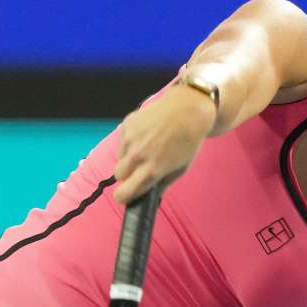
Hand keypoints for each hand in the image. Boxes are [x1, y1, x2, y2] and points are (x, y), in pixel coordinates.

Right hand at [112, 83, 216, 203]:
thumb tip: (150, 196)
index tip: (125, 195)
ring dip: (128, 157)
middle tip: (138, 169)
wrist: (187, 109)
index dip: (123, 196)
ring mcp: (130, 139)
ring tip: (146, 147)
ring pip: (120, 157)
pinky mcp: (127, 124)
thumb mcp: (181, 168)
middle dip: (126, 175)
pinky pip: (122, 141)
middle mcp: (138, 155)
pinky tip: (146, 134)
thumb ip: (163, 184)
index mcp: (152, 170)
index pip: (125, 192)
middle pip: (118, 175)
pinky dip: (130, 141)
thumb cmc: (188, 141)